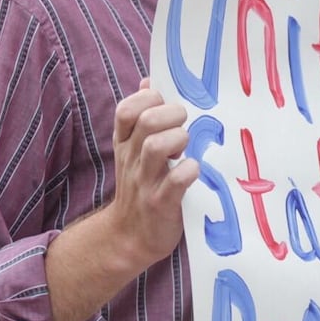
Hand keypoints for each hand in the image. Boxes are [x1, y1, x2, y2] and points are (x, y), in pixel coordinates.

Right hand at [105, 78, 198, 268]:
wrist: (129, 238)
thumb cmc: (141, 187)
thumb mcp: (134, 151)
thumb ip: (141, 118)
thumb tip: (149, 82)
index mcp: (126, 144)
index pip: (126, 110)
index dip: (148, 100)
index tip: (165, 106)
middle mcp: (132, 160)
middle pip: (145, 122)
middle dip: (169, 116)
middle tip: (183, 125)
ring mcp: (145, 182)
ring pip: (155, 147)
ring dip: (177, 140)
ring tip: (186, 149)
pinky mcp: (161, 204)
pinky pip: (175, 182)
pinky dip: (188, 171)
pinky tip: (194, 170)